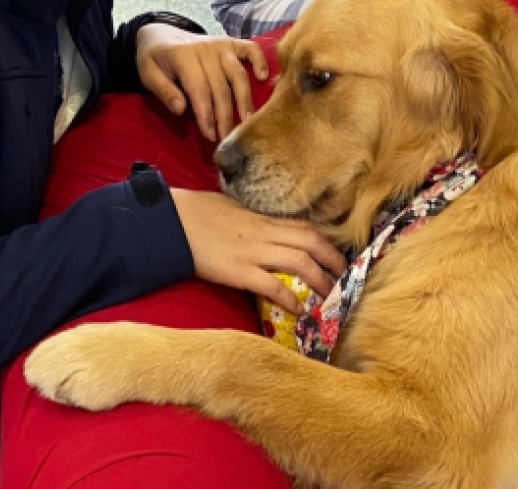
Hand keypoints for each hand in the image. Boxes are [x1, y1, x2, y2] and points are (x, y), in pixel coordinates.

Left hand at [136, 24, 268, 141]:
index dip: (206, 114)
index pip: (199, 89)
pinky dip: (259, 61)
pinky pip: (250, 49)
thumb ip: (163, 91)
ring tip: (248, 121)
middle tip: (228, 138)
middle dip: (225, 115)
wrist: (161, 34)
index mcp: (183, 56)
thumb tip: (181, 109)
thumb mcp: (147, 74)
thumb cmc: (154, 59)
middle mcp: (205, 49)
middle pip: (220, 86)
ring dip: (244, 99)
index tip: (210, 135)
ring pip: (237, 74)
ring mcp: (220, 44)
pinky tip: (263, 78)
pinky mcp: (231, 42)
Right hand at [171, 188, 347, 314]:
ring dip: (321, 280)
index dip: (327, 241)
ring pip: (300, 262)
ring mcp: (253, 251)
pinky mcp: (239, 270)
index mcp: (264, 217)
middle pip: (312, 242)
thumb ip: (254, 218)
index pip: (306, 226)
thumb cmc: (199, 212)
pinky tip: (299, 310)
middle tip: (345, 277)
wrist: (172, 222)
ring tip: (331, 297)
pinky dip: (289, 299)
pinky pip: (272, 285)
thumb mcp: (233, 207)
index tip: (339, 255)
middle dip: (334, 260)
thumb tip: (265, 227)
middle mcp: (265, 232)